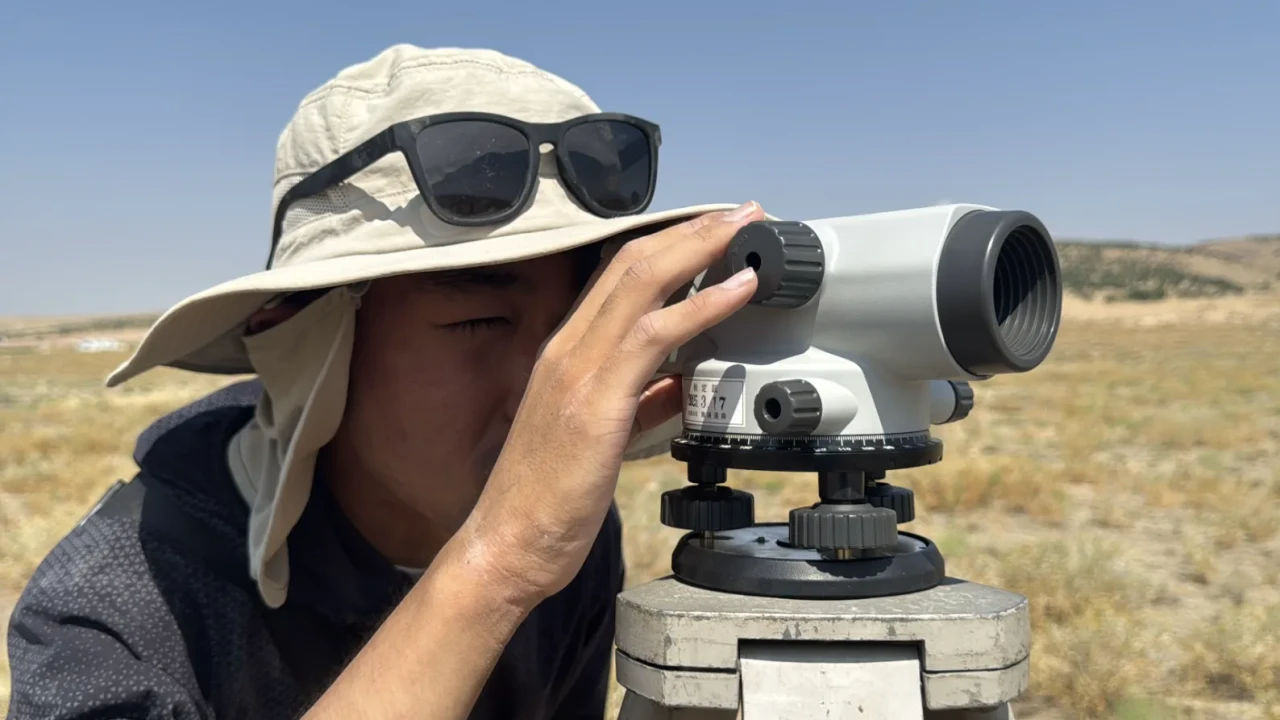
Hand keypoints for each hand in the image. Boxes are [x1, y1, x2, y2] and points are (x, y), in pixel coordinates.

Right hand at [459, 200, 765, 606]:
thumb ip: (641, 401)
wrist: (508, 544)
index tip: (713, 230)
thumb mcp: (601, 438)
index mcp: (566, 354)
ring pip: (641, 282)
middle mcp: (567, 349)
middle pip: (631, 262)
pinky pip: (653, 334)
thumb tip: (681, 383)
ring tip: (746, 228)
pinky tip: (738, 291)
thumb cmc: (549, 498)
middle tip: (742, 210)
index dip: (669, 245)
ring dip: (701, 248)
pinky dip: (702, 304)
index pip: (618, 276)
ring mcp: (577, 370)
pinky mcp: (595, 400)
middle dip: (692, 230)